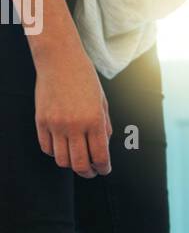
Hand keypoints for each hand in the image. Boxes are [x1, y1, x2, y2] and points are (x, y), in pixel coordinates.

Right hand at [35, 48, 111, 177]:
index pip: (100, 156)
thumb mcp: (102, 102)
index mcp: (95, 121)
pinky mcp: (41, 121)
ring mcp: (56, 124)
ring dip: (71, 164)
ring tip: (76, 159)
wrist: (59, 60)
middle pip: (80, 164)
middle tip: (91, 171)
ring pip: (62, 160)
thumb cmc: (85, 79)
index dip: (103, 168)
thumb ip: (104, 127)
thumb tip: (102, 150)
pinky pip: (47, 148)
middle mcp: (75, 125)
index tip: (104, 170)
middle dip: (88, 173)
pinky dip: (55, 152)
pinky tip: (62, 147)